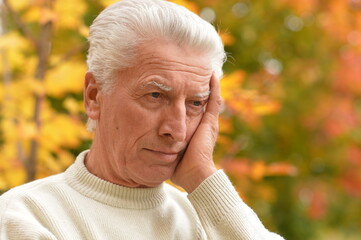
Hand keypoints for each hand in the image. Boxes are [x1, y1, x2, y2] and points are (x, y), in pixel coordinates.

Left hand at [171, 73, 221, 192]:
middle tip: (193, 73)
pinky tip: (211, 75)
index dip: (188, 98)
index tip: (180, 86)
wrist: (194, 175)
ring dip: (206, 84)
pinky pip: (214, 100)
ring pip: (209, 97)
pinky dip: (214, 87)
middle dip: (198, 87)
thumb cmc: (180, 168)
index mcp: (194, 130)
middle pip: (201, 101)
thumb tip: (145, 142)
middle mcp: (204, 124)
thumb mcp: (169, 152)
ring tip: (203, 69)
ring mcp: (208, 122)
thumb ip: (162, 144)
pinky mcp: (210, 122)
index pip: (192, 110)